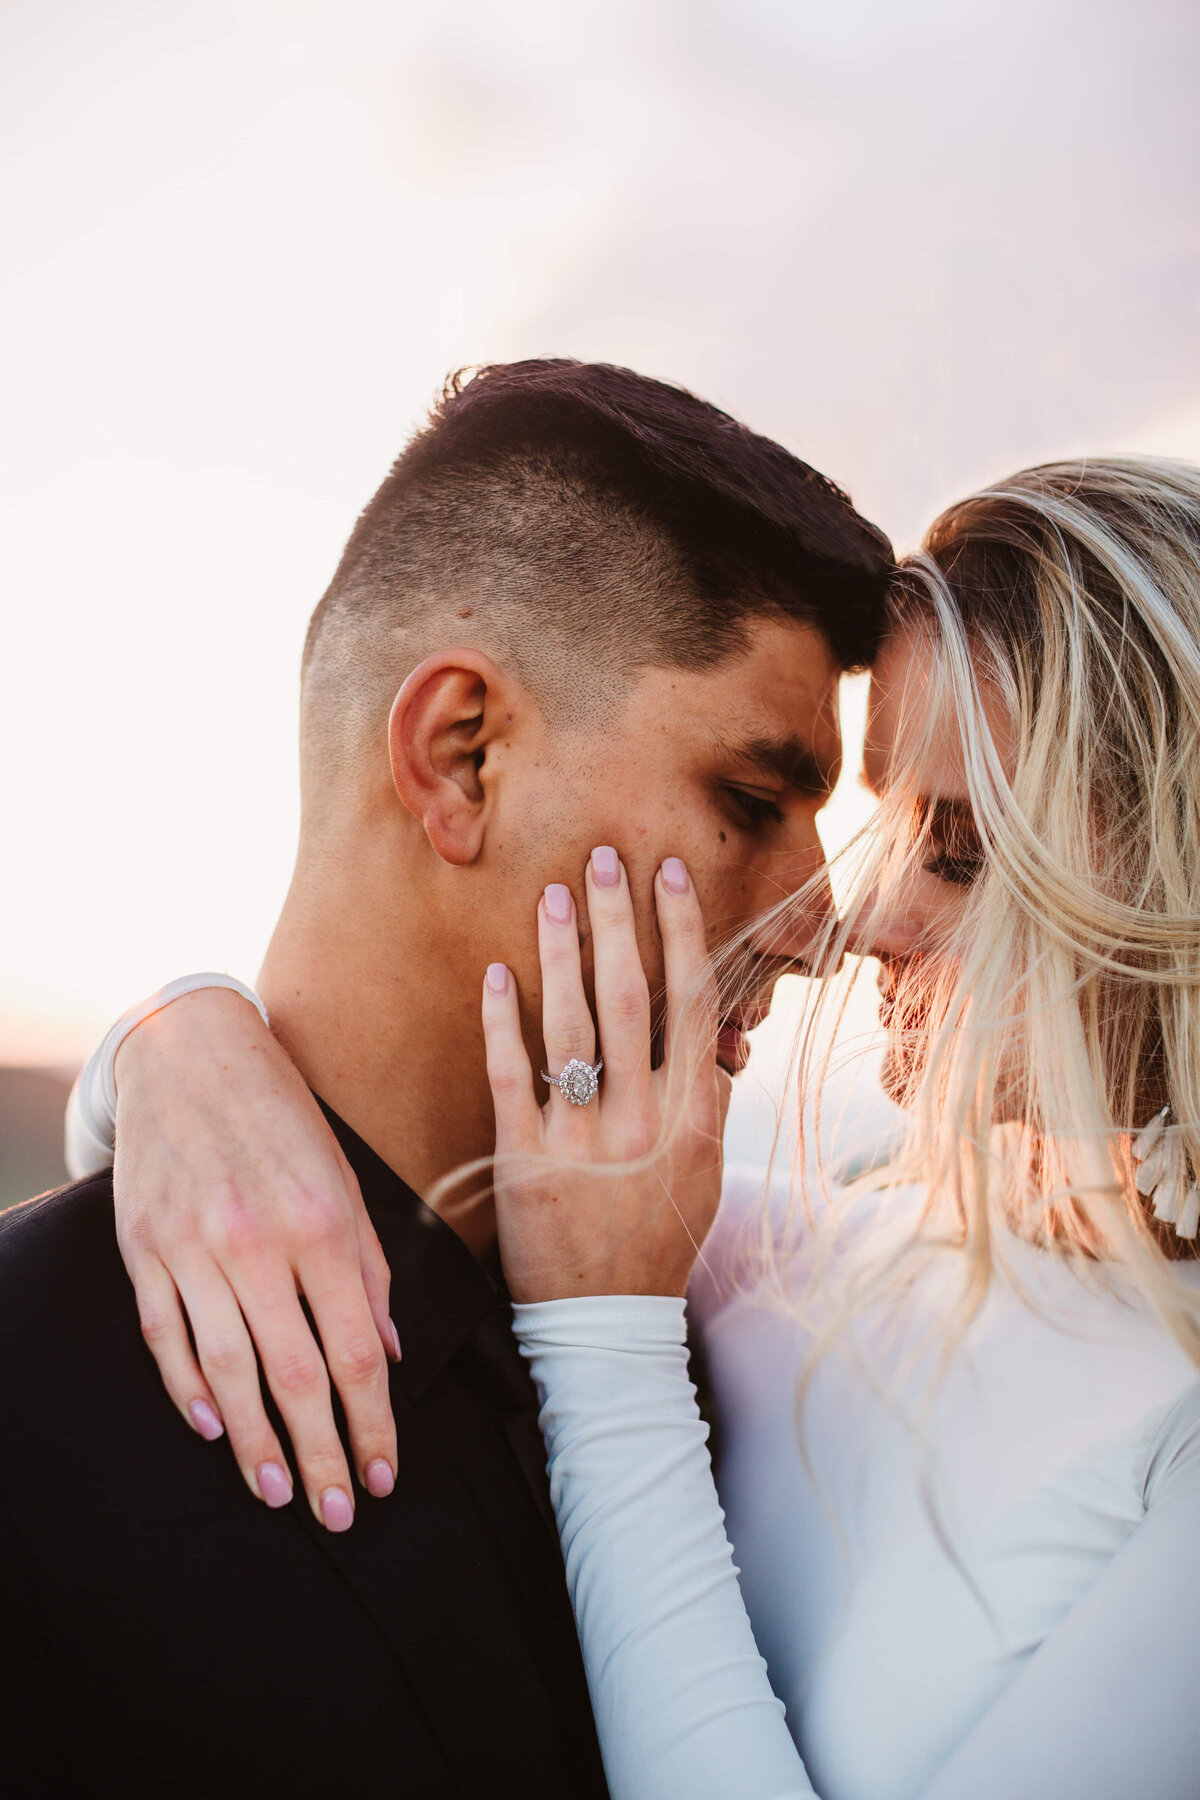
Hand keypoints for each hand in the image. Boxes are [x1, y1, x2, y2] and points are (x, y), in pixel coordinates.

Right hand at [113, 986, 398, 1528]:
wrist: (190, 1051)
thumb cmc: (283, 1117)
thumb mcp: (345, 1178)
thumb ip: (371, 1268)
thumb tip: (390, 1355)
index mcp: (323, 1224)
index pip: (356, 1352)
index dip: (374, 1423)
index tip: (385, 1473)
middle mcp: (258, 1242)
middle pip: (296, 1376)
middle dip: (322, 1455)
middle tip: (340, 1513)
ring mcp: (193, 1247)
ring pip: (227, 1371)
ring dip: (255, 1444)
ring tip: (281, 1493)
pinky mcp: (143, 1247)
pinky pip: (165, 1335)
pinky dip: (188, 1390)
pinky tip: (214, 1429)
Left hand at [481, 848, 730, 1301]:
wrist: (606, 1320)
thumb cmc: (659, 1235)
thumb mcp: (703, 1169)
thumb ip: (705, 1096)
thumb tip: (710, 1025)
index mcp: (692, 1117)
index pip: (691, 1002)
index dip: (680, 931)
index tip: (667, 875)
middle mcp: (641, 1121)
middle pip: (630, 997)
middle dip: (616, 920)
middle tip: (601, 858)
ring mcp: (580, 1139)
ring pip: (570, 1023)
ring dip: (561, 951)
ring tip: (552, 894)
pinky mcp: (522, 1159)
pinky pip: (510, 1073)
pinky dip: (503, 1019)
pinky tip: (499, 971)